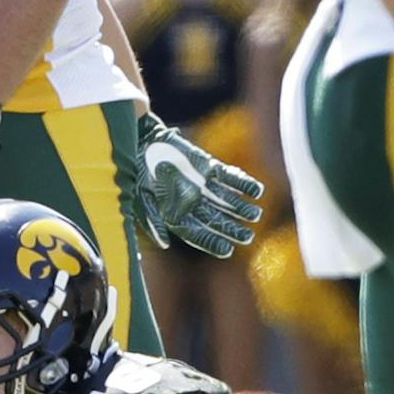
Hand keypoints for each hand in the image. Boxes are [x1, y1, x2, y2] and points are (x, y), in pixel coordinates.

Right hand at [134, 113, 264, 257]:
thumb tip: (165, 243)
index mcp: (175, 215)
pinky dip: (242, 183)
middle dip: (232, 229)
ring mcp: (202, 185)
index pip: (197, 234)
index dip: (211, 242)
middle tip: (248, 237)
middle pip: (216, 220)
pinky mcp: (208, 167)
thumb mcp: (139, 198)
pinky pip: (229, 177)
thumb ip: (153, 220)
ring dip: (241, 207)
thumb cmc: (136, 173)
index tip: (227, 250)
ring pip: (226, 200)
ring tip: (256, 214)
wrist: (140, 142)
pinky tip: (257, 191)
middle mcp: (192, 203)